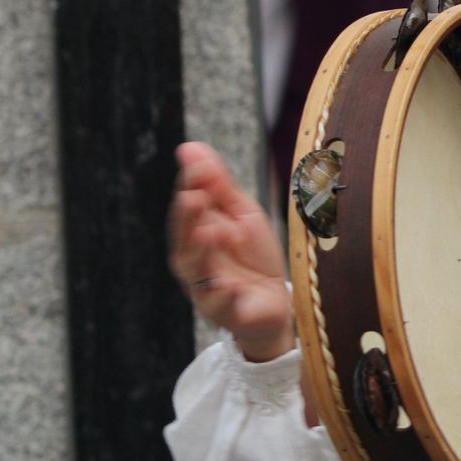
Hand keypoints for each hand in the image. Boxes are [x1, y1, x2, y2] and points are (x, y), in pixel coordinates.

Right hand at [168, 141, 293, 361]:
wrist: (275, 300)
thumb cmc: (252, 254)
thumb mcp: (240, 214)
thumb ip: (217, 184)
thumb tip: (189, 148)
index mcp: (195, 236)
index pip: (187, 210)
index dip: (190, 189)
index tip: (196, 168)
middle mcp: (194, 263)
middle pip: (185, 239)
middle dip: (189, 218)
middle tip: (195, 197)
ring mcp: (207, 290)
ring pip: (198, 272)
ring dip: (203, 252)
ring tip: (210, 232)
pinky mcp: (228, 313)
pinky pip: (222, 306)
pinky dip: (224, 296)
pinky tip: (230, 285)